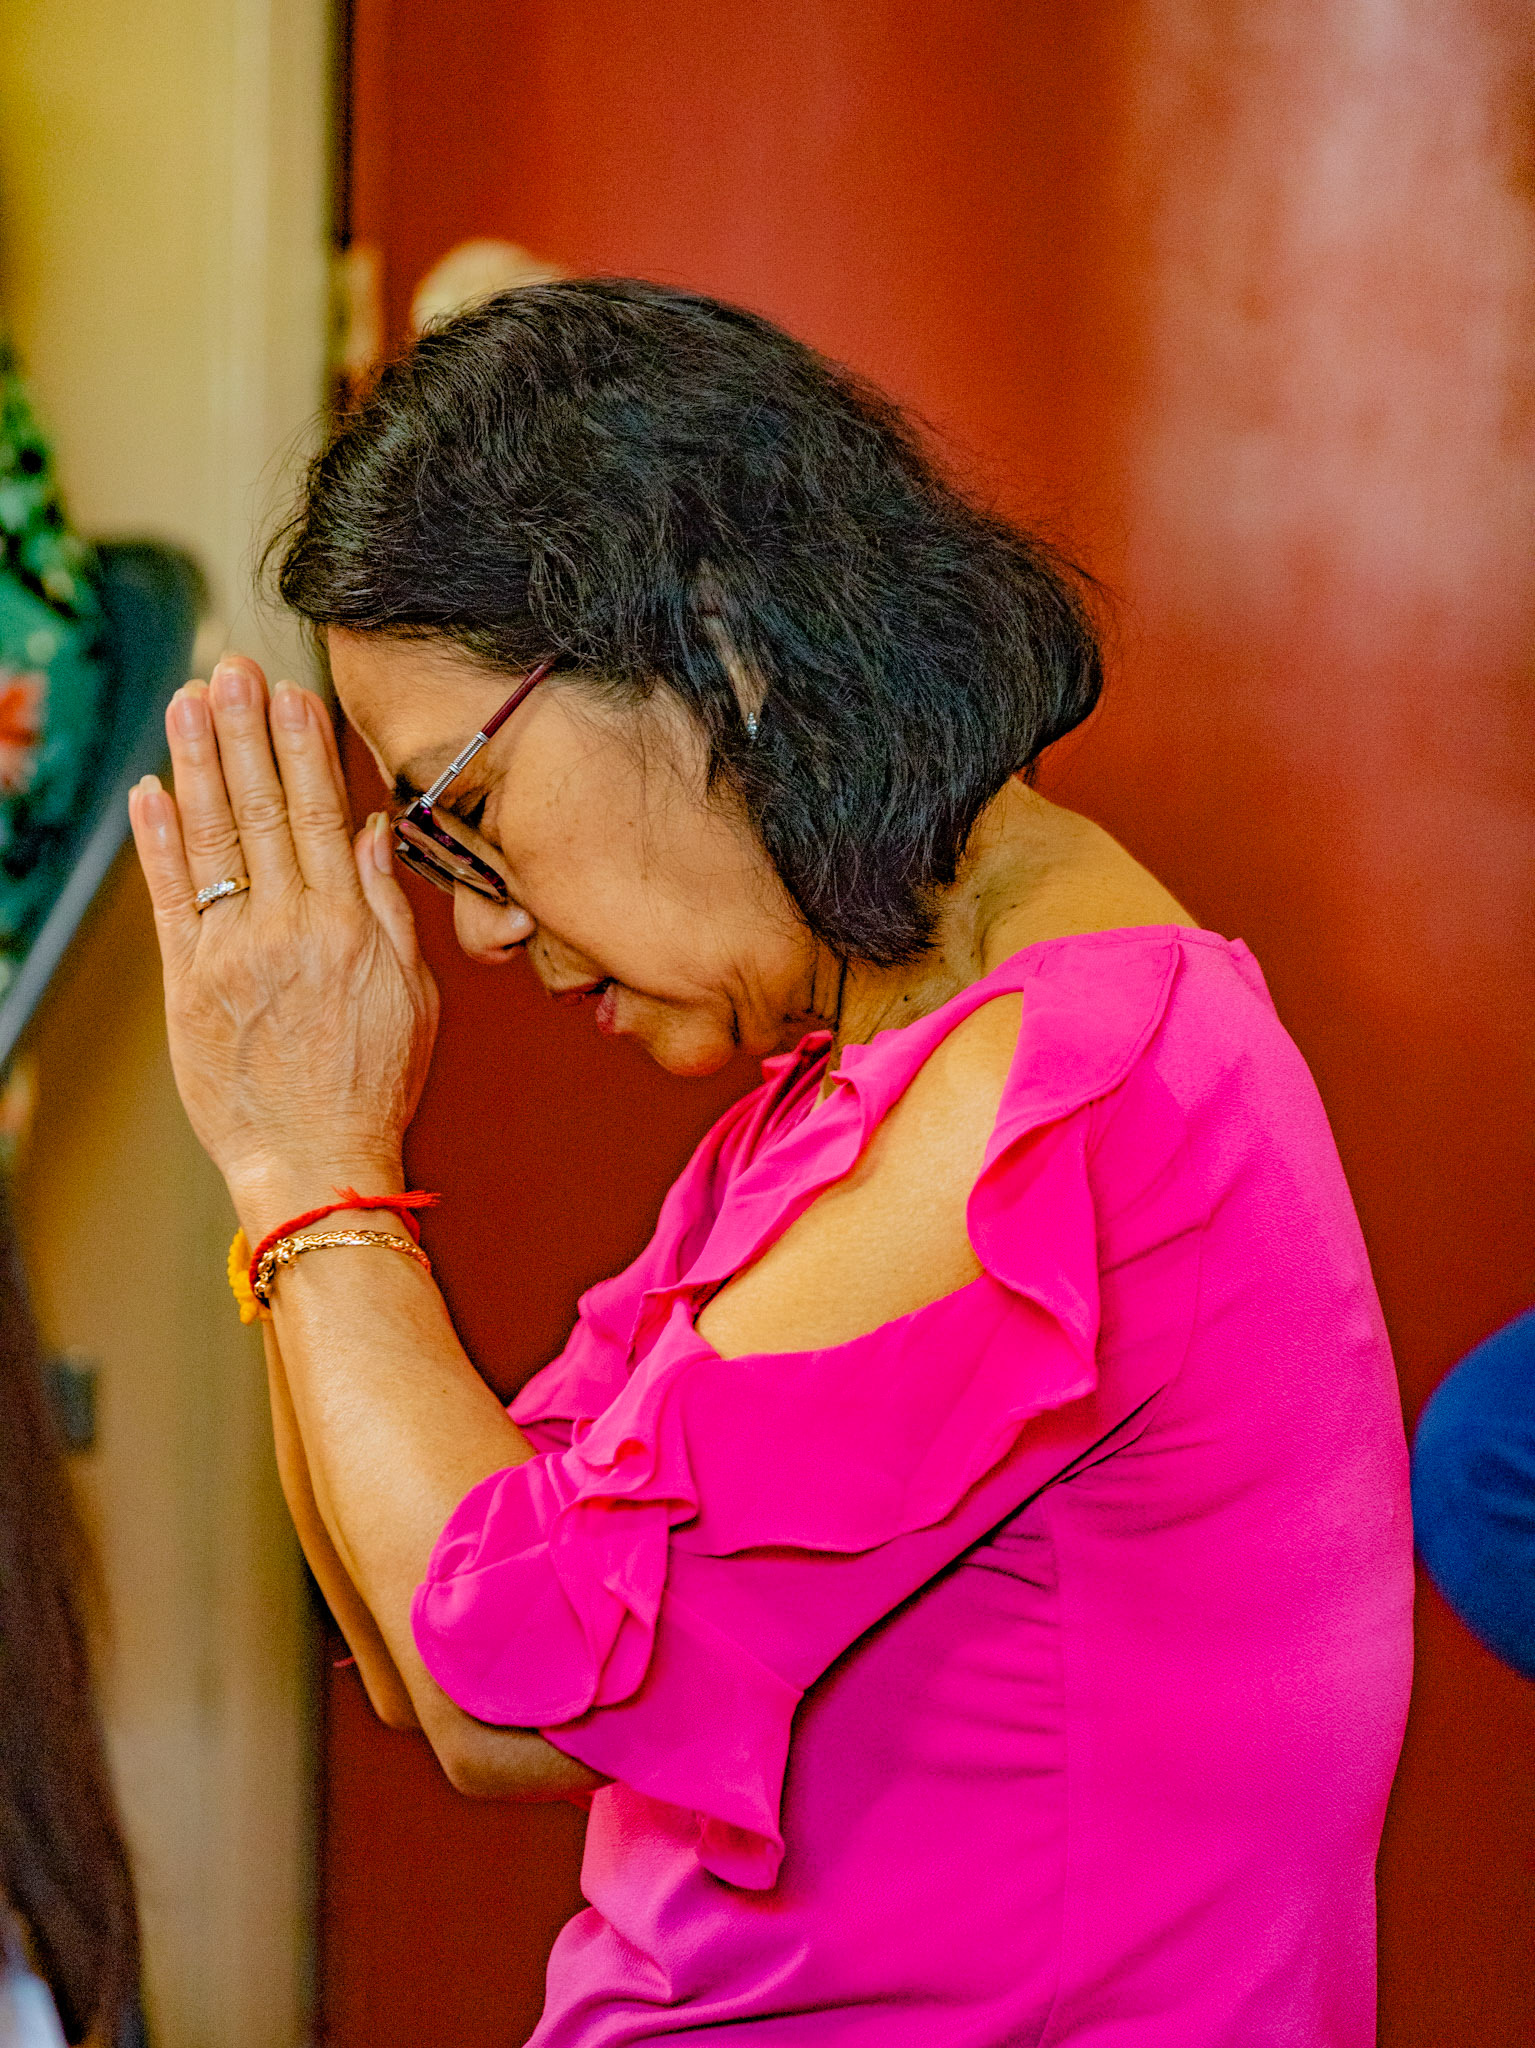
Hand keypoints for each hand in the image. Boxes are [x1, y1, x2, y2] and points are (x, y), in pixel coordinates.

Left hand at [129, 655, 439, 1228]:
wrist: (314, 1162)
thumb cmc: (372, 1086)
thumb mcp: (412, 995)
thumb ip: (388, 907)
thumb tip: (370, 829)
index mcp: (346, 929)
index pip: (317, 814)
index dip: (299, 746)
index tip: (288, 691)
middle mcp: (284, 931)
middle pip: (258, 810)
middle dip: (243, 731)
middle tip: (229, 668)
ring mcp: (228, 955)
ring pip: (208, 839)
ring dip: (195, 762)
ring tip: (188, 701)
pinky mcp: (185, 984)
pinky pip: (169, 898)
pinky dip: (156, 841)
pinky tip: (150, 789)